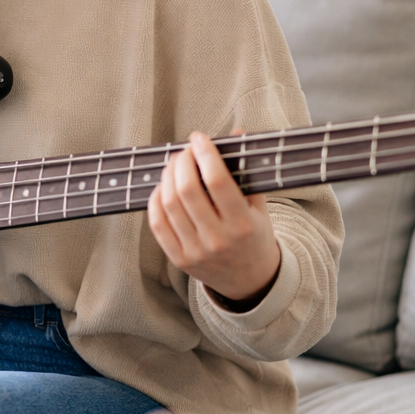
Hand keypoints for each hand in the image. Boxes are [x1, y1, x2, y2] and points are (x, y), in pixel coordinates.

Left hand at [147, 132, 280, 303]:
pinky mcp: (179, 259)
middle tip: (185, 151)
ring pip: (169, 204)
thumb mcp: (258, 205)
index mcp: (242, 224)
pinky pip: (158, 224)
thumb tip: (236, 133)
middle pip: (187, 190)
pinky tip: (163, 188)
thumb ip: (246, 170)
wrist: (250, 280)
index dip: (205, 153)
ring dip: (167, 176)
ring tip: (175, 166)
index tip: (200, 138)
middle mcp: (218, 240)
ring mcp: (195, 251)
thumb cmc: (254, 236)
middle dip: (182, 161)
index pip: (217, 180)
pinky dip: (156, 200)